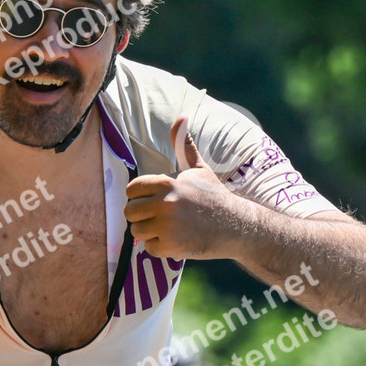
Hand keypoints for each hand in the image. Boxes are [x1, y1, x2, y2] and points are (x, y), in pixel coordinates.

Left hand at [124, 116, 246, 259]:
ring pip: (137, 232)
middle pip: (129, 212)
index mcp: (167, 182)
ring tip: (170, 228)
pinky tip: (177, 240)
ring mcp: (167, 226)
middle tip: (161, 217)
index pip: (131, 190)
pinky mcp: (171, 246)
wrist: (236, 225)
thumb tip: (181, 116)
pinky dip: (161, 248)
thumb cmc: (214, 196)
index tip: (154, 200)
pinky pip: (149, 248)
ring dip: (150, 232)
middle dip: (142, 216)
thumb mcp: (199, 168)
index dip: (140, 196)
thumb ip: (184, 145)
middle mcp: (164, 203)